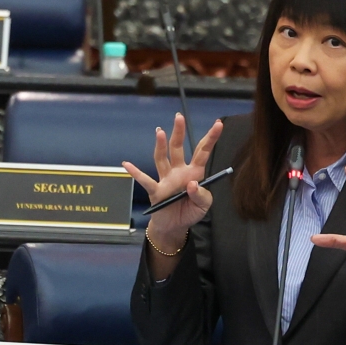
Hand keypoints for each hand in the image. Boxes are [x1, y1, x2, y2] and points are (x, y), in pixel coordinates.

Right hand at [123, 114, 223, 248]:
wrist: (175, 227)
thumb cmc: (190, 212)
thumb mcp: (204, 205)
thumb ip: (201, 195)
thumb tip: (192, 184)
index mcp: (194, 173)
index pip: (202, 151)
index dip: (210, 138)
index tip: (219, 123)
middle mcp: (179, 171)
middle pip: (178, 148)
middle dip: (179, 132)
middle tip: (179, 117)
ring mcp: (166, 179)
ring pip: (162, 158)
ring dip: (160, 146)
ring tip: (160, 132)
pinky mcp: (156, 191)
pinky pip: (145, 180)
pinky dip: (135, 173)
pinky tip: (127, 164)